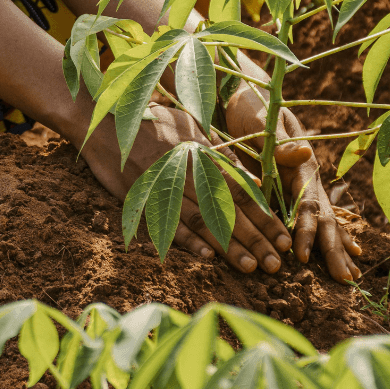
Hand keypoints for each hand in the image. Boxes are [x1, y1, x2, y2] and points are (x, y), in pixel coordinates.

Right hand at [81, 103, 293, 273]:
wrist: (106, 122)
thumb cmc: (152, 122)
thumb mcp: (190, 128)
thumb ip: (220, 153)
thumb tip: (252, 181)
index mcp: (203, 153)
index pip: (241, 190)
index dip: (264, 216)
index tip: (283, 238)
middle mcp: (188, 169)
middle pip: (227, 208)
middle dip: (255, 238)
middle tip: (276, 264)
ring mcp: (164, 183)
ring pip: (202, 219)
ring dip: (227, 246)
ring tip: (250, 267)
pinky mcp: (142, 194)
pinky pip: (166, 220)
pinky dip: (186, 239)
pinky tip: (206, 257)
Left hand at [226, 82, 361, 282]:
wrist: (251, 97)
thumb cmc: (254, 107)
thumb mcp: (263, 119)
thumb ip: (281, 139)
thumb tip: (307, 151)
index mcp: (300, 164)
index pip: (307, 203)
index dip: (307, 230)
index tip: (303, 256)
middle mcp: (307, 176)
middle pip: (324, 217)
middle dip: (333, 249)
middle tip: (345, 280)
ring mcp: (303, 183)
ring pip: (325, 219)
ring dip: (337, 248)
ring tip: (350, 276)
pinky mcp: (294, 186)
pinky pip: (314, 215)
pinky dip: (329, 235)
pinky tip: (346, 252)